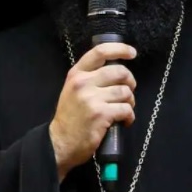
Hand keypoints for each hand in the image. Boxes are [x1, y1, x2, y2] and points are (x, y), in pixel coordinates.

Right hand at [49, 43, 136, 181]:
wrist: (60, 143)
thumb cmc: (69, 117)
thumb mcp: (72, 90)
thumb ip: (89, 78)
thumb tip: (115, 71)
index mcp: (76, 74)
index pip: (100, 52)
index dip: (120, 49)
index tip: (132, 53)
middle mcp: (83, 82)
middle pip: (120, 72)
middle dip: (130, 82)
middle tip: (128, 92)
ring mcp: (92, 98)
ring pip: (125, 92)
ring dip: (130, 102)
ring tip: (124, 110)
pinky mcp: (101, 114)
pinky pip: (126, 110)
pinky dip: (129, 116)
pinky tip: (124, 121)